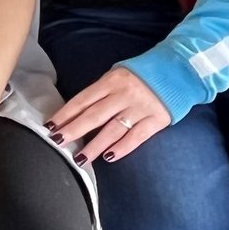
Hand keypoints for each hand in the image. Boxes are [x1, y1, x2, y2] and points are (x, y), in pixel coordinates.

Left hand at [46, 67, 171, 164]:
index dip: (66, 114)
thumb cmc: (140, 76)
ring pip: (113, 129)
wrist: (178, 71)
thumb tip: (77, 112)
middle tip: (58, 142)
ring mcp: (140, 107)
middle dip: (74, 130)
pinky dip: (122, 147)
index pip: (83, 100)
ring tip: (80, 158)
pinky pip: (136, 136)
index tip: (50, 126)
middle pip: (94, 115)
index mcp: (111, 81)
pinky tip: (109, 157)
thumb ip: (101, 92)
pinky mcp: (157, 119)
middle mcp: (124, 94)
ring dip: (95, 145)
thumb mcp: (117, 76)